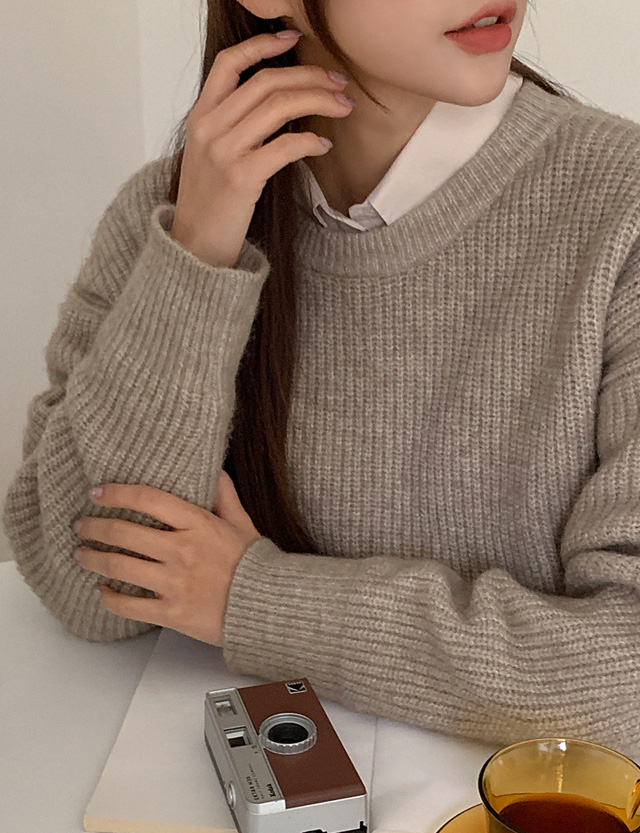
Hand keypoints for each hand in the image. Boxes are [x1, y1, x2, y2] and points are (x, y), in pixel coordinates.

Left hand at [72, 470, 261, 645]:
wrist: (267, 606)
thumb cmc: (255, 565)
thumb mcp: (243, 524)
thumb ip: (225, 496)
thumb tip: (215, 470)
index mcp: (198, 524)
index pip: (148, 500)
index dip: (118, 494)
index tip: (98, 493)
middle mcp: (181, 551)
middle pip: (124, 533)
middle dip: (95, 527)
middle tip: (82, 525)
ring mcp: (174, 583)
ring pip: (119, 567)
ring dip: (93, 559)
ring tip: (82, 554)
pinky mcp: (171, 612)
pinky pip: (129, 606)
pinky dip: (109, 598)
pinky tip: (102, 591)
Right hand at [170, 29, 352, 266]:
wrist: (194, 246)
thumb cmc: (209, 203)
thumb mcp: (210, 155)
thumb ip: (232, 125)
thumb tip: (278, 104)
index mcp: (200, 117)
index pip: (229, 63)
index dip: (262, 45)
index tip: (292, 38)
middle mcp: (209, 128)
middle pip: (266, 82)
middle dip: (310, 76)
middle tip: (338, 82)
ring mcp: (224, 152)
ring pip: (279, 107)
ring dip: (319, 101)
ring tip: (343, 107)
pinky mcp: (241, 178)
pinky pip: (285, 146)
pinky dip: (310, 141)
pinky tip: (323, 144)